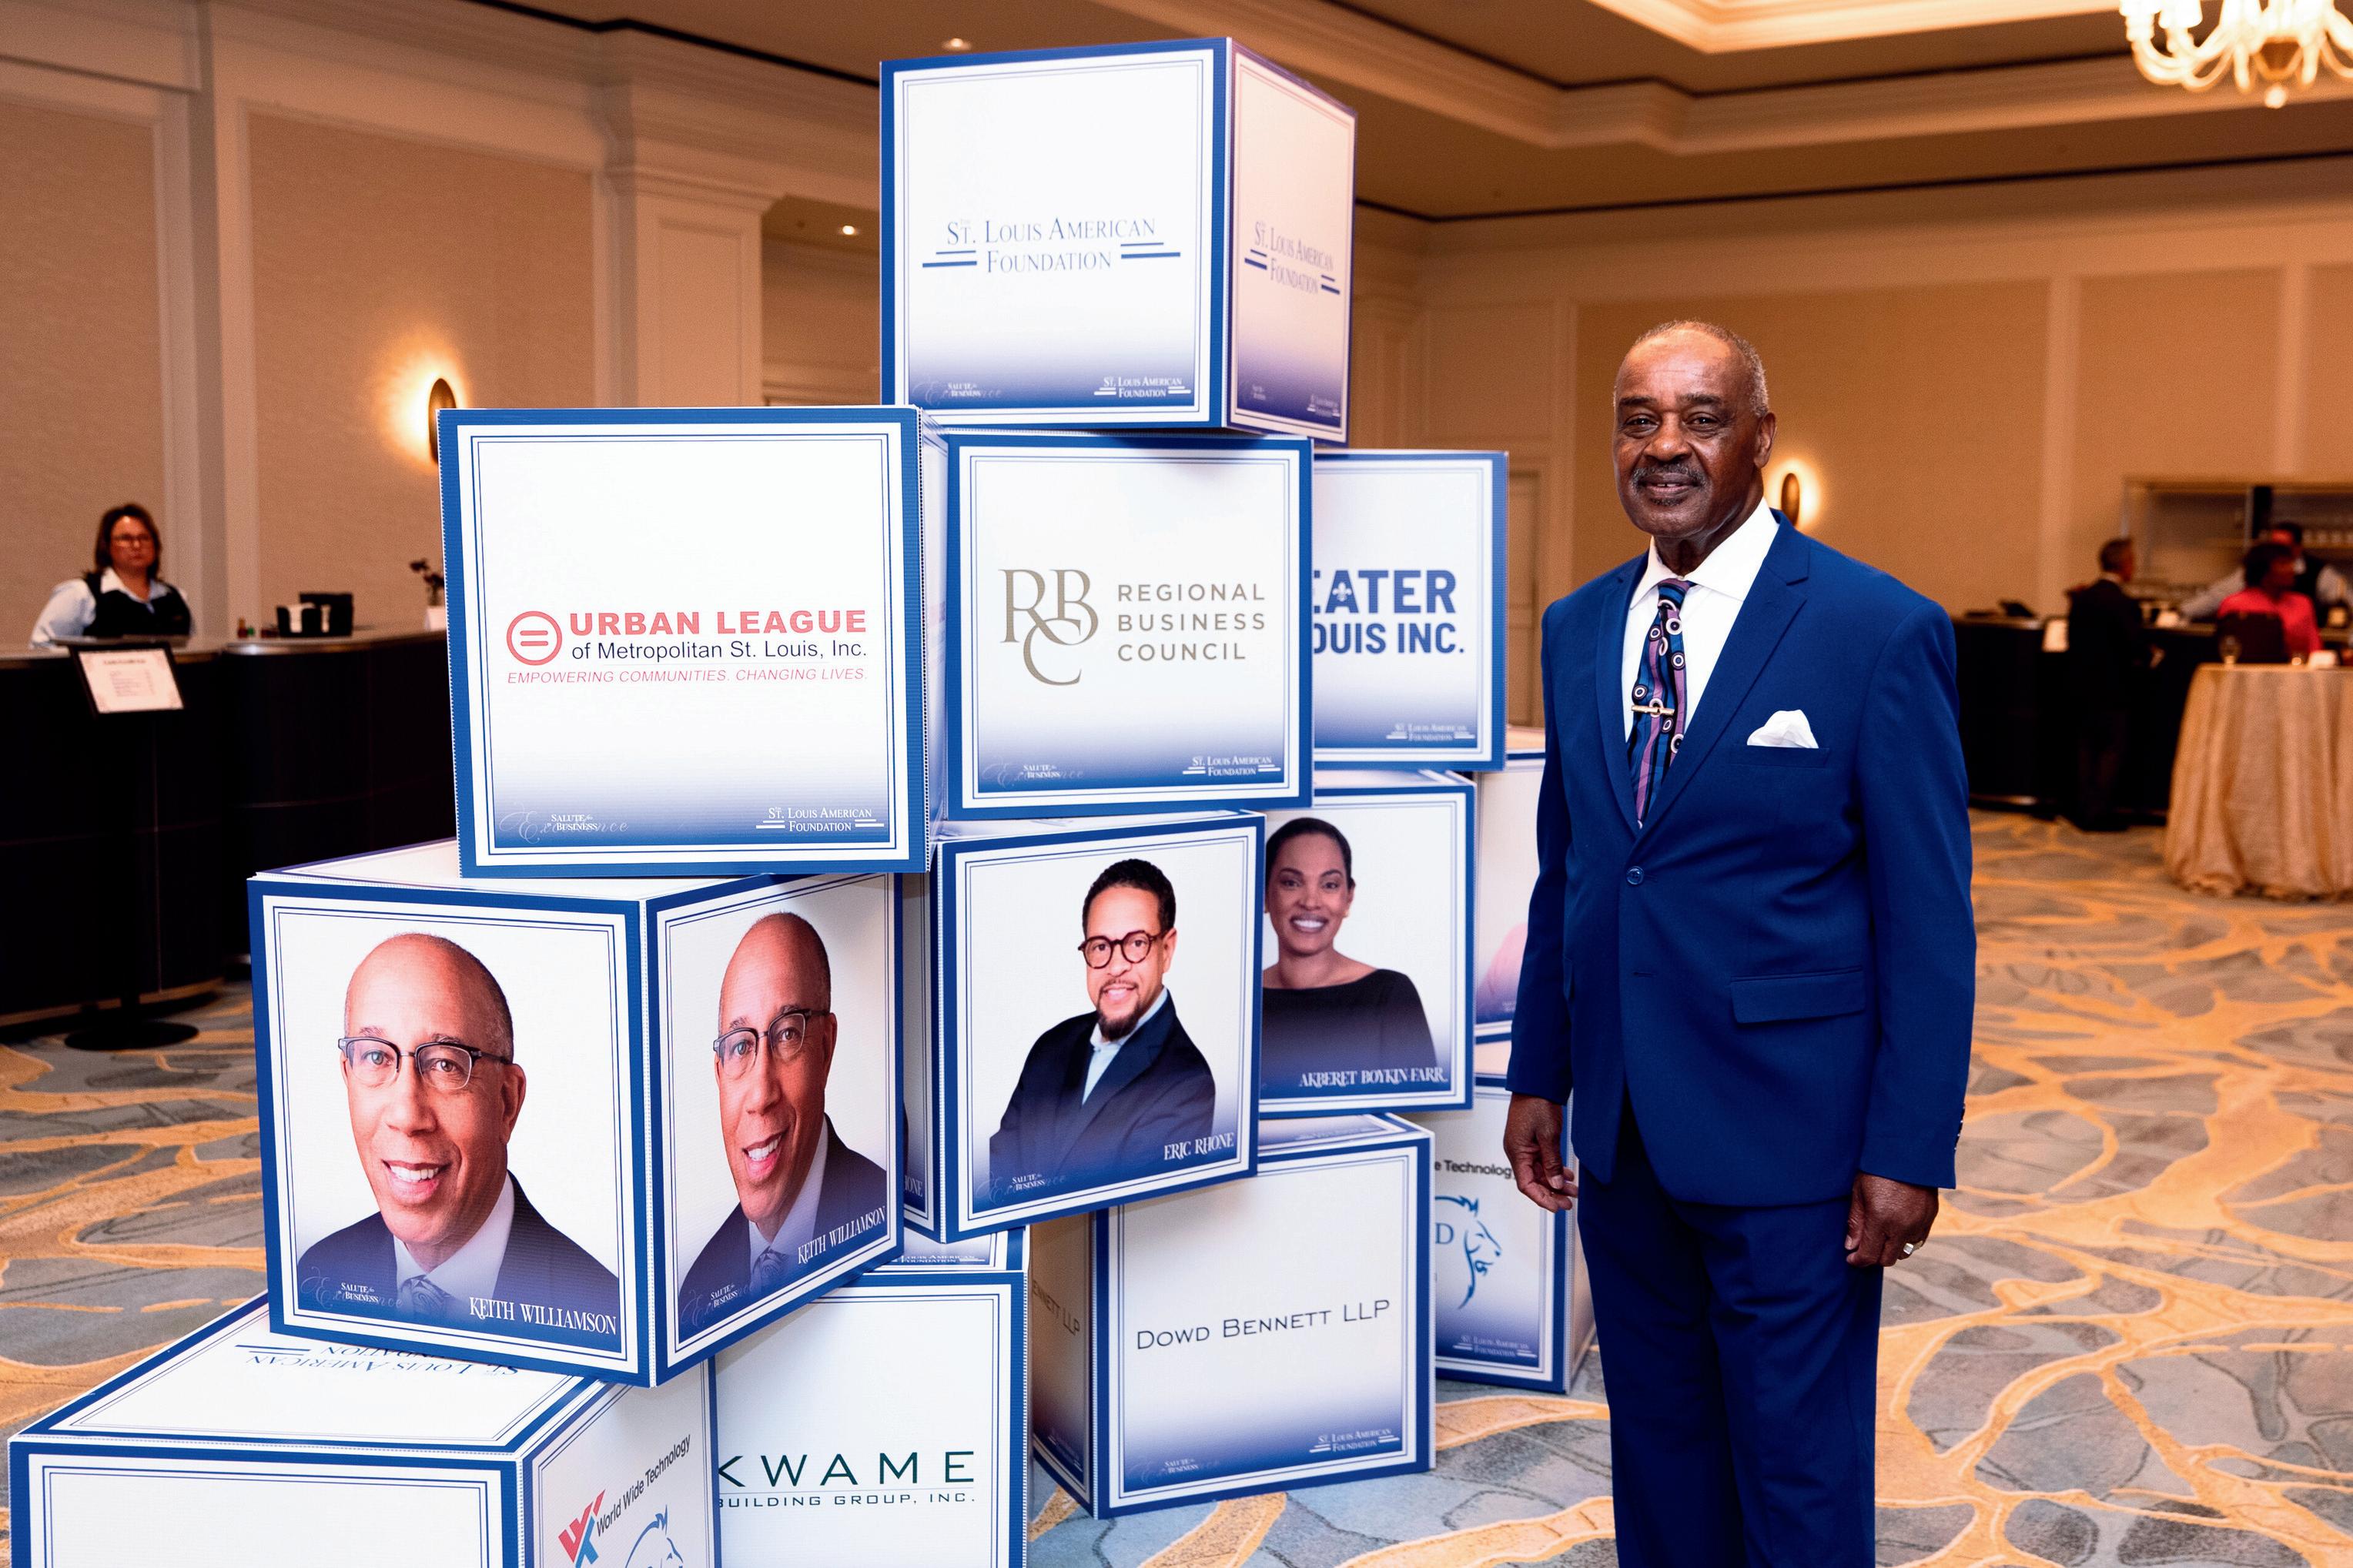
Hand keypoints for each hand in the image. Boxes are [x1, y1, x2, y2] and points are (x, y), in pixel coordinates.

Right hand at [1503, 1094, 1576, 1212]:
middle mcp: (1518, 1152)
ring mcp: (1524, 1147)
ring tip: (1573, 1190)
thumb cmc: (1538, 1104)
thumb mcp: (1548, 1135)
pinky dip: (1554, 1169)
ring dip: (1555, 1182)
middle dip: (1551, 1193)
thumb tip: (1555, 1183)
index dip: (1541, 1198)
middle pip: (1533, 1181)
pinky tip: (1568, 1174)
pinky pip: (1542, 1161)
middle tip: (1570, 1202)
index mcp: (1516, 1152)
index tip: (1557, 1207)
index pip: (1526, 1185)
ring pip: (1539, 1172)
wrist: (1536, 1083)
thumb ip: (1551, 1161)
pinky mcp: (1531, 1141)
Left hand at [1845, 1173, 1936, 1267]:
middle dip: (1874, 1257)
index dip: (1858, 1261)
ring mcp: (1920, 1223)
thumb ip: (1855, 1222)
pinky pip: (1918, 1240)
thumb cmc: (1878, 1169)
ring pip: (1905, 1251)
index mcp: (1881, 1219)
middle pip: (1888, 1259)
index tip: (1851, 1259)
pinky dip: (1906, 1240)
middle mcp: (1903, 1226)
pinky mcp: (1931, 1217)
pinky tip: (1896, 1228)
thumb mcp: (1859, 1192)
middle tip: (1864, 1248)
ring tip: (1881, 1236)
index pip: (1870, 1255)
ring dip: (1892, 1249)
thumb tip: (1851, 1246)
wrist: (1909, 1151)